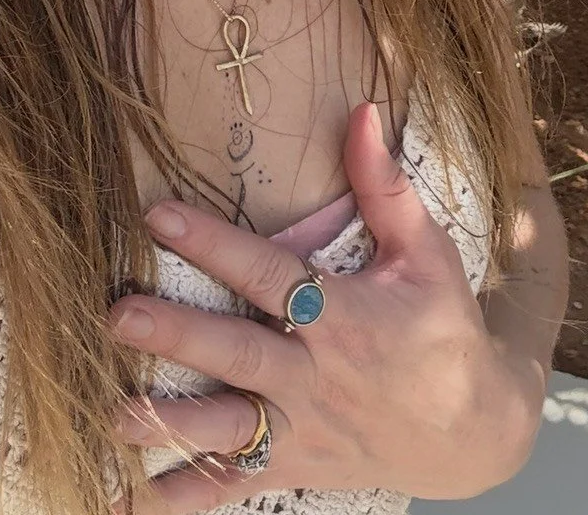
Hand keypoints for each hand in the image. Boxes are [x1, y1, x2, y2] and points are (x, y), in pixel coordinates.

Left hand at [106, 100, 544, 514]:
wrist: (475, 431)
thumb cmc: (444, 328)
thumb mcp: (425, 252)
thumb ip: (384, 185)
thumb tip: (362, 111)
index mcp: (343, 316)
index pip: (268, 273)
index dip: (214, 243)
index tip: (158, 214)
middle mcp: (316, 376)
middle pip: (236, 352)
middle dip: (175, 335)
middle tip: (116, 315)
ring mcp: (304, 431)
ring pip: (228, 428)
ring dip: (169, 421)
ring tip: (112, 412)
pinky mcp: (296, 470)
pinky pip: (234, 488)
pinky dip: (184, 497)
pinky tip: (131, 497)